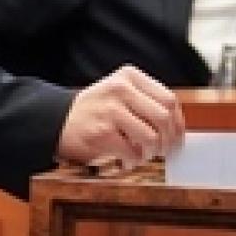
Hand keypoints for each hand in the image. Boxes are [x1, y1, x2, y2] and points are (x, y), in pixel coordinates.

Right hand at [58, 65, 184, 168]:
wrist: (57, 119)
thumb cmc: (94, 110)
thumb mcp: (119, 93)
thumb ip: (146, 102)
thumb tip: (178, 126)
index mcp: (129, 76)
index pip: (169, 99)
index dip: (178, 122)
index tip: (178, 136)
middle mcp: (121, 89)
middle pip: (164, 117)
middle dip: (169, 139)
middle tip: (165, 150)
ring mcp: (111, 110)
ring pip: (152, 137)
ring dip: (152, 152)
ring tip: (143, 154)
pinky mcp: (102, 132)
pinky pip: (132, 152)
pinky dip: (134, 160)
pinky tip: (127, 158)